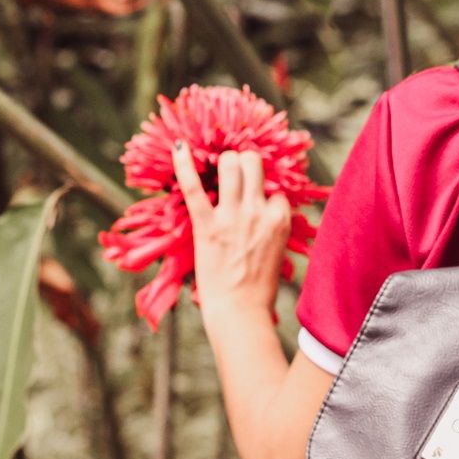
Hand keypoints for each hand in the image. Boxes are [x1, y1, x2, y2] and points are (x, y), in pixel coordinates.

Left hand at [173, 142, 293, 327]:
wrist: (240, 312)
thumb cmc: (258, 289)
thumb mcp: (278, 251)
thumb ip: (273, 226)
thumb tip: (266, 208)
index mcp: (280, 219)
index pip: (274, 187)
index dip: (261, 192)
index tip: (252, 201)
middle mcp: (259, 211)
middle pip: (253, 163)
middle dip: (242, 163)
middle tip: (232, 175)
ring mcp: (232, 216)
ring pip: (231, 163)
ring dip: (222, 163)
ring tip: (215, 169)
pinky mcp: (206, 225)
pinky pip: (193, 186)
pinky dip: (183, 163)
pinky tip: (178, 146)